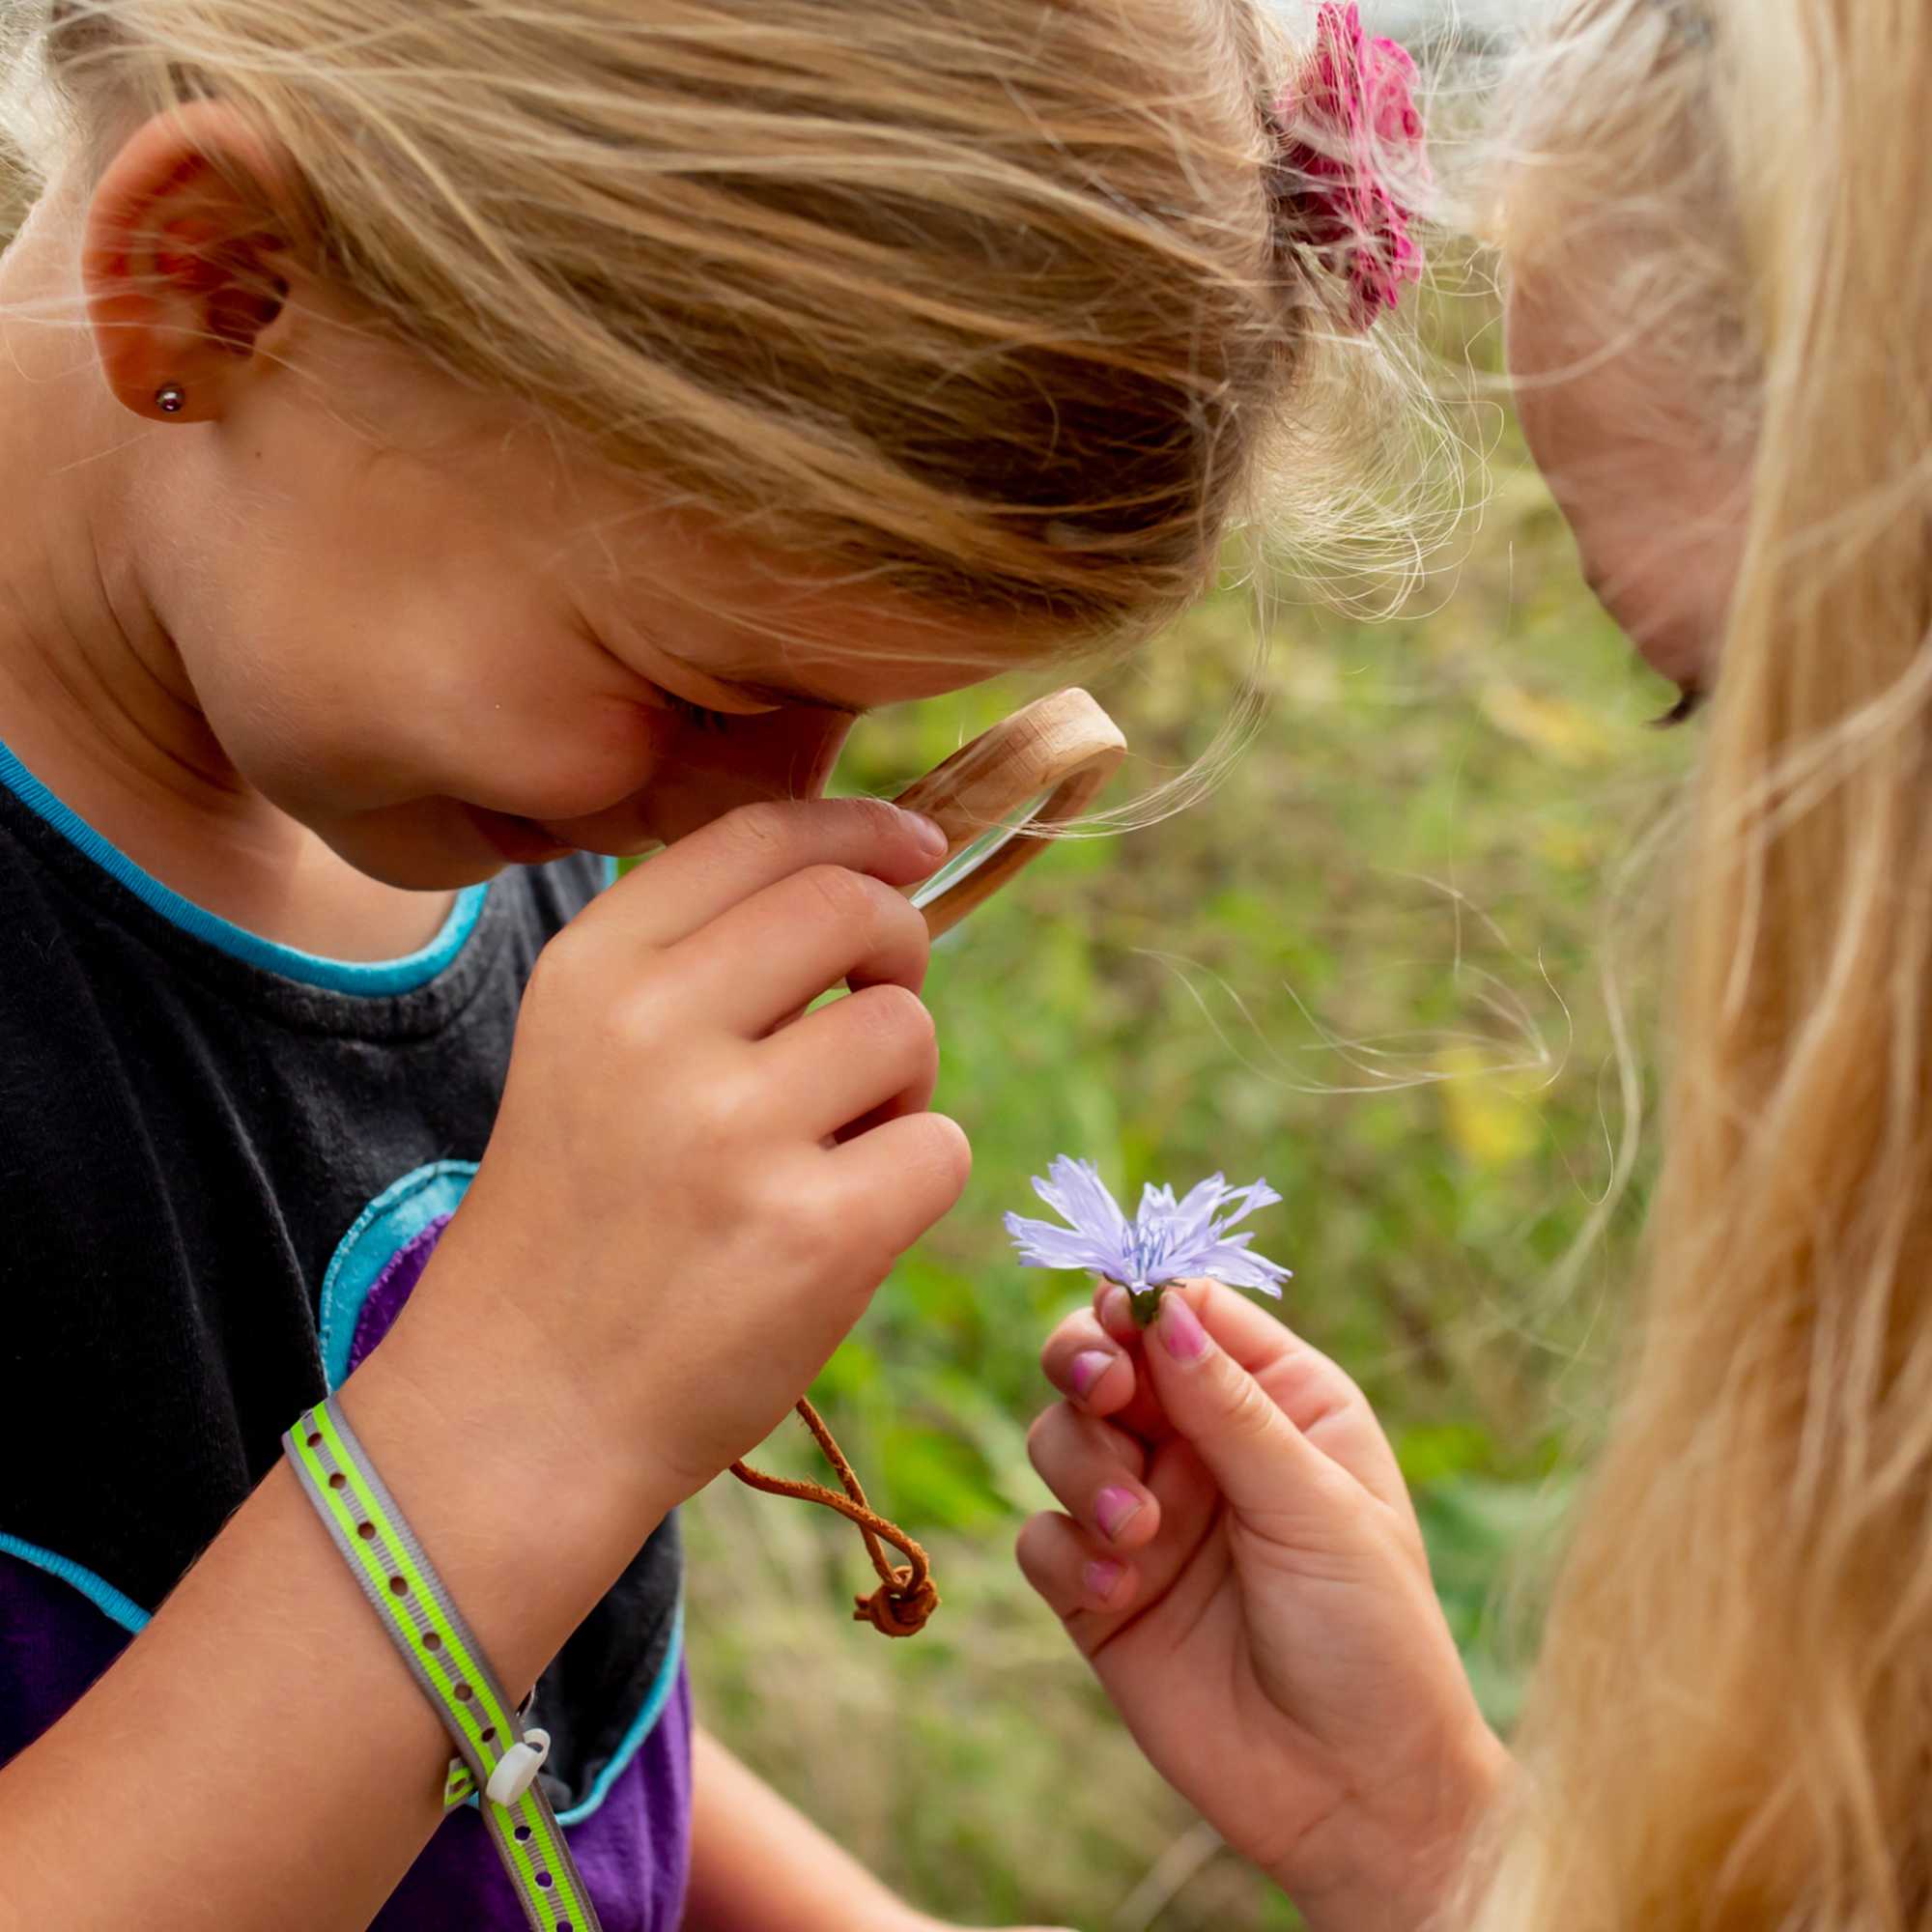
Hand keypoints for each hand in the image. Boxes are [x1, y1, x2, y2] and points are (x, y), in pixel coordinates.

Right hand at [391, 797, 970, 1513]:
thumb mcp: (587, 1050)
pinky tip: (839, 1221)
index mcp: (594, 970)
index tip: (912, 850)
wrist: (522, 1405)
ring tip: (830, 1148)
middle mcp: (654, 1030)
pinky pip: (939, 1147)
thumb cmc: (580, 1220)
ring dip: (899, 1086)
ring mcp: (734, 1132)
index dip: (860, 831)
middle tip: (876, 1011)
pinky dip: (913, 1179)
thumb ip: (701, 960)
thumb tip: (874, 877)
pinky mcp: (813, 1233)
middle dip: (897, 949)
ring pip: (907, 1031)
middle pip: (855, 908)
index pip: (760, 834)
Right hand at [1019, 1280, 1508, 1931]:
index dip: (1143, 1303)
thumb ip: (1230, 1407)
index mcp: (1278, 1403)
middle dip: (1085, 1364)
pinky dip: (1068, 1551)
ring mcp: (1146, 1515)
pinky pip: (1040, 1535)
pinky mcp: (1100, 1590)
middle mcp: (1203, 1446)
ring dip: (1083, 1470)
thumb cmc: (1372, 1638)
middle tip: (1103, 1395)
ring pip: (1059, 1437)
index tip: (1120, 1321)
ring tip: (1140, 1533)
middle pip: (1103, 1359)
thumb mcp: (1315, 1507)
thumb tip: (1162, 1305)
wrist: (1354, 1798)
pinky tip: (1121, 1591)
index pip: (1189, 1313)